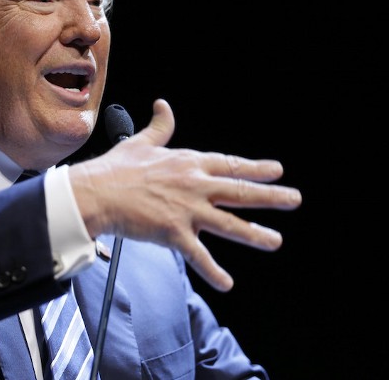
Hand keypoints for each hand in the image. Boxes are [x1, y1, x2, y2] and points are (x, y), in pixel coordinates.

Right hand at [70, 98, 301, 291]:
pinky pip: (199, 255)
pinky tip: (227, 283)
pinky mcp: (174, 232)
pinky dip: (213, 271)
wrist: (95, 192)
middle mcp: (194, 185)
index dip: (255, 168)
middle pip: (240, 191)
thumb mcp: (141, 143)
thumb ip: (160, 127)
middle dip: (270, 196)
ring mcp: (187, 210)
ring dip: (255, 234)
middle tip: (293, 199)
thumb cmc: (115, 169)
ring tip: (275, 241)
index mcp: (188, 163)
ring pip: (230, 224)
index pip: (230, 164)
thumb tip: (164, 106)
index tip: (276, 170)